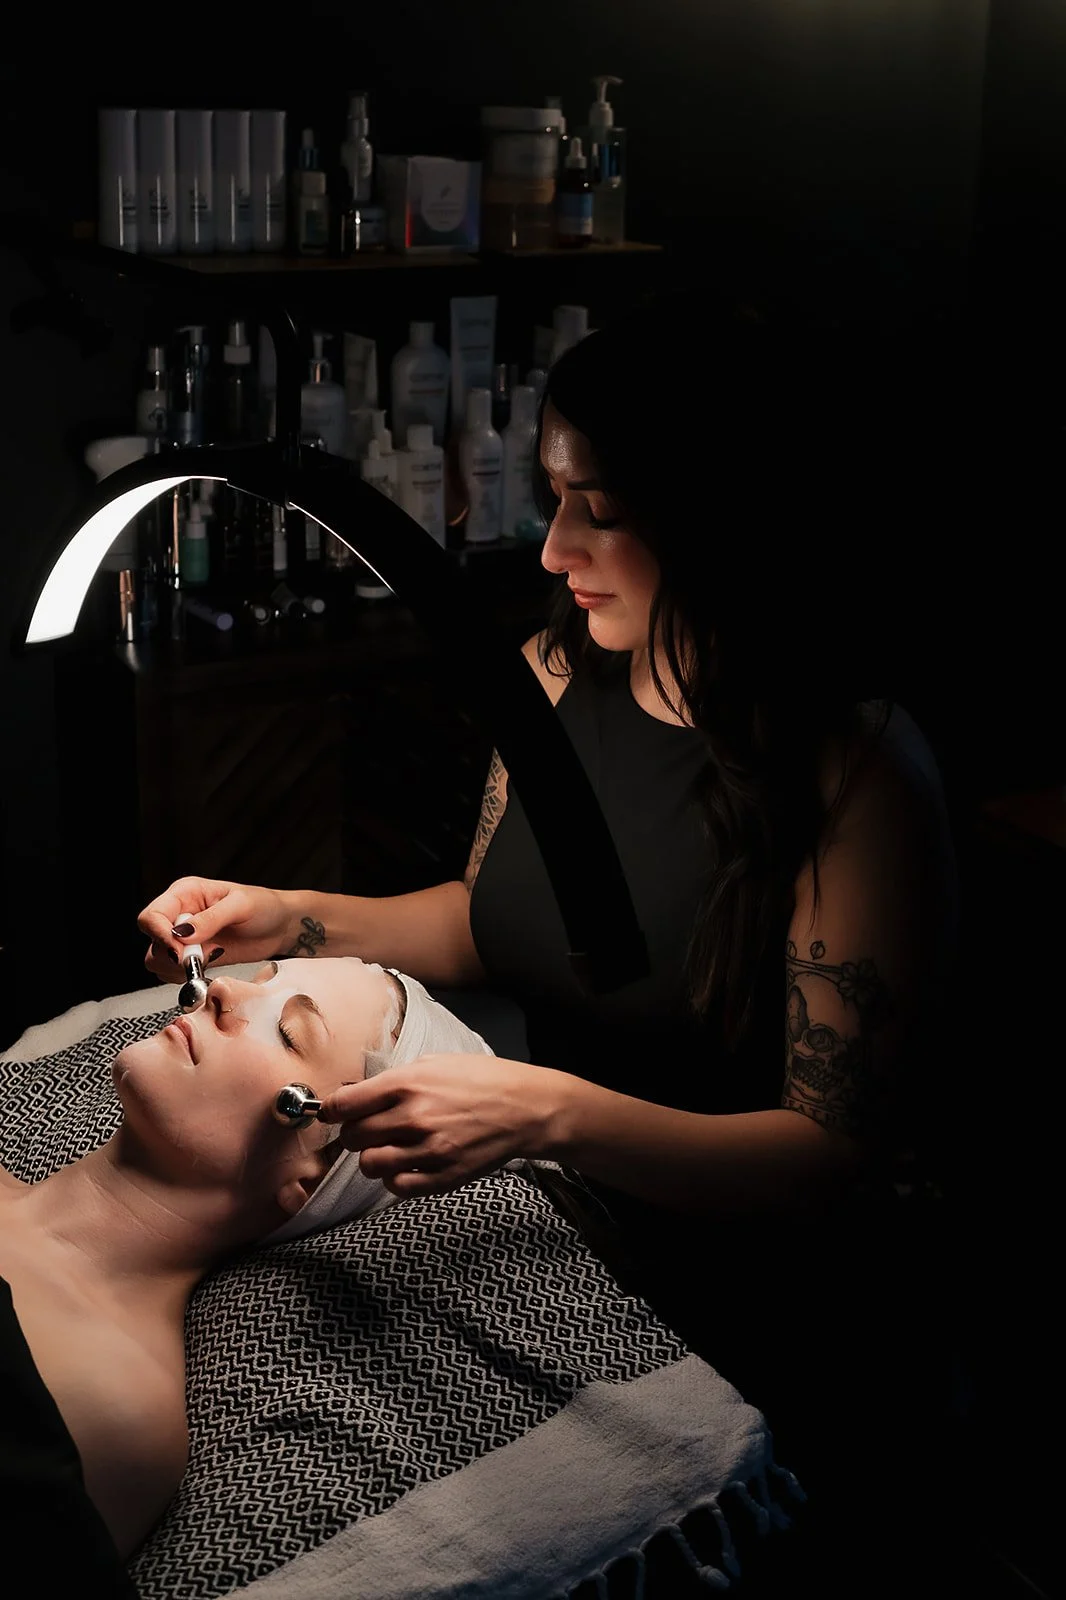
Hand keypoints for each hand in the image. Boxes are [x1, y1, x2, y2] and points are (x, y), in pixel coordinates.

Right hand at [138, 876, 290, 979]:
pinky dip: (186, 977)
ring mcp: (184, 937)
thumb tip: (182, 933)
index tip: (180, 950)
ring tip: (212, 957)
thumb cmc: (264, 907)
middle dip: (173, 954)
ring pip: (158, 960)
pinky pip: (173, 973)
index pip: (152, 916)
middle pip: (151, 940)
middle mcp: (178, 914)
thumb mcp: (241, 906)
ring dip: (179, 967)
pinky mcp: (192, 957)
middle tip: (204, 956)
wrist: (281, 927)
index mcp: (184, 893)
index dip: (160, 936)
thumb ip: (211, 919)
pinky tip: (210, 966)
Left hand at [318, 1054, 565, 1196]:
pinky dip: (395, 1177)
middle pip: (352, 1137)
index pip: (344, 1104)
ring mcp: (429, 1150)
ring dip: (373, 1157)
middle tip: (368, 1128)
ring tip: (389, 1147)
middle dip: (354, 1133)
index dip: (331, 1110)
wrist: (527, 1108)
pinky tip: (408, 1163)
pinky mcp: (444, 1176)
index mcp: (408, 1084)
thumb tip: (356, 1096)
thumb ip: (393, 1080)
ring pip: (369, 1165)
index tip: (332, 1113)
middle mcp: (414, 1117)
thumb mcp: (435, 1063)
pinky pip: (397, 1186)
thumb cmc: (482, 1080)